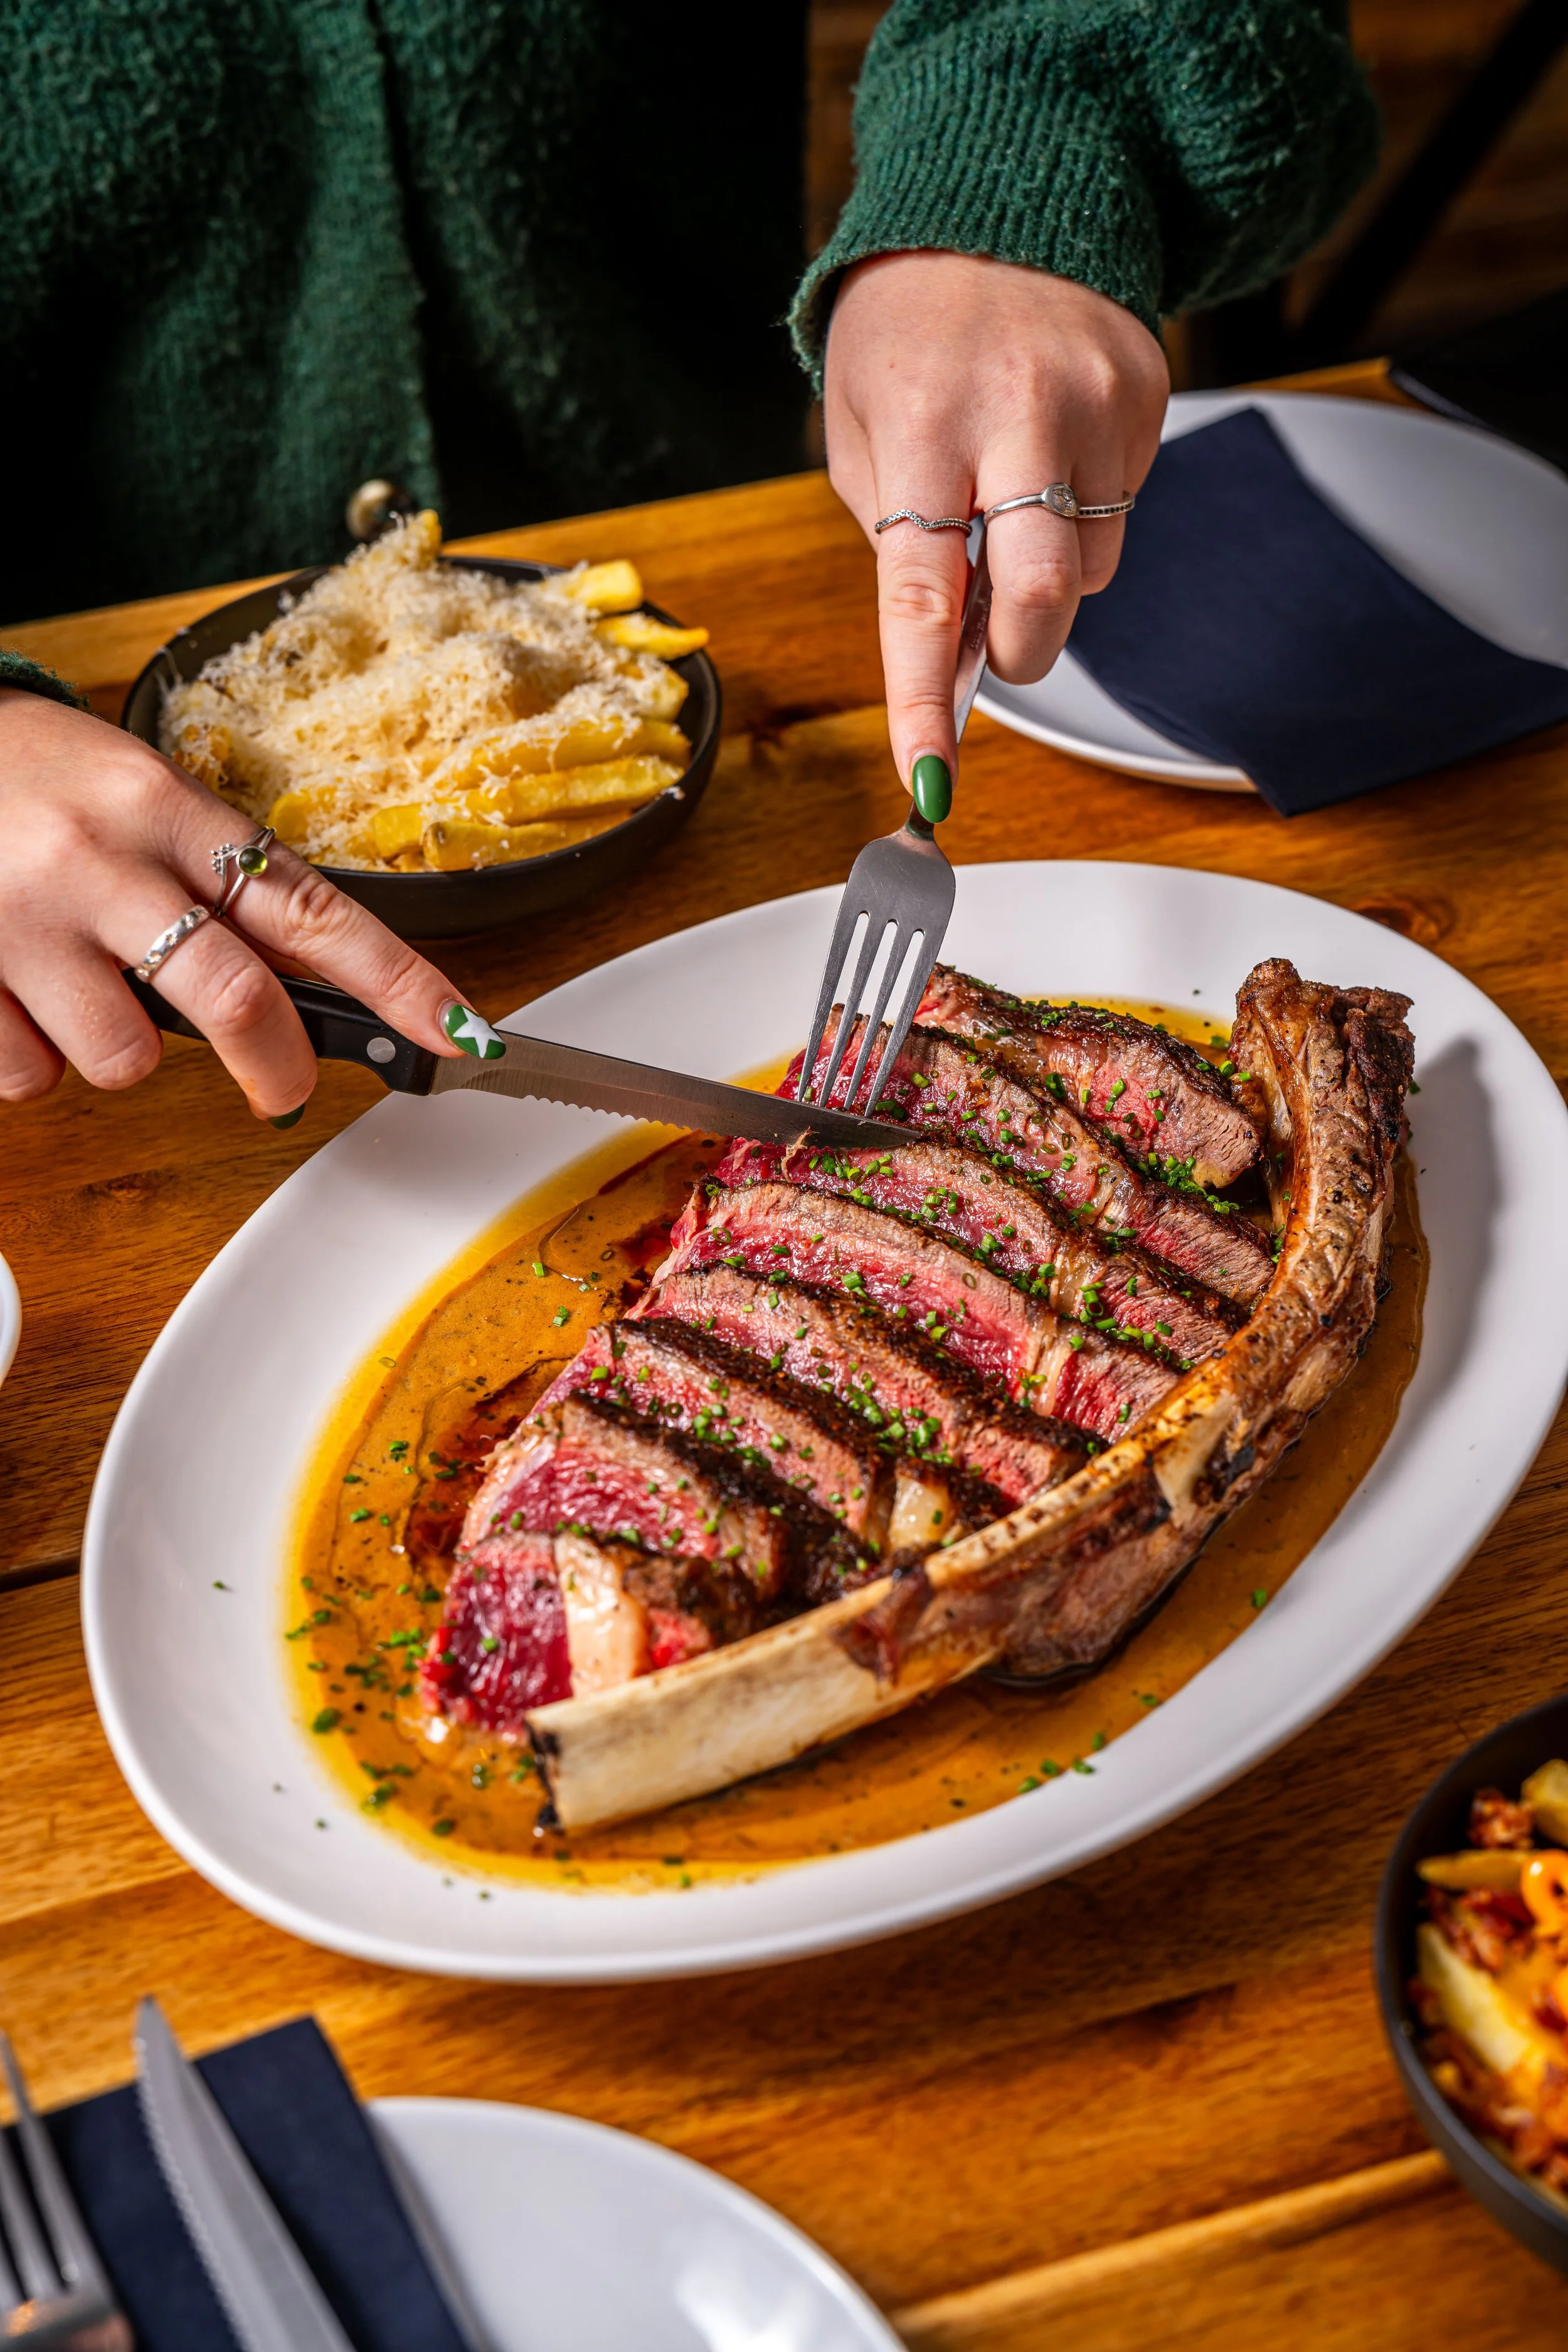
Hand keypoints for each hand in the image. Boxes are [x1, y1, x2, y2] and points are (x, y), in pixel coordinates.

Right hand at [0, 690, 466, 1118]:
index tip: (459, 1035)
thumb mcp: (149, 803)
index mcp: (172, 812)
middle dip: (278, 1069)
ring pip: (127, 1059)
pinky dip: (38, 1058)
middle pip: (238, 1002)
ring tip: (87, 990)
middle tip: (281, 1088)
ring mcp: (29, 922)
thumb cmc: (43, 782)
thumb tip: (316, 981)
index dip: (398, 982)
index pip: (313, 909)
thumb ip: (227, 885)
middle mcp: (106, 862)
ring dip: (125, 1052)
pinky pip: (32, 1076)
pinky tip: (20, 994)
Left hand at [822, 251, 1167, 792]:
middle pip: (1043, 597)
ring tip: (1011, 495)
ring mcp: (1097, 403)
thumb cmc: (907, 335)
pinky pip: (1121, 512)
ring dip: (1048, 574)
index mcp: (923, 425)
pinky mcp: (1149, 396)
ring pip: (1090, 568)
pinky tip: (1050, 451)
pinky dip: (1081, 513)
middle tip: (999, 644)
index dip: (926, 701)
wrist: (993, 202)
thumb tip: (954, 650)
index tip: (928, 778)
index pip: (924, 597)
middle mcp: (1019, 413)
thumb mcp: (861, 431)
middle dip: (1021, 655)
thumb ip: (900, 539)